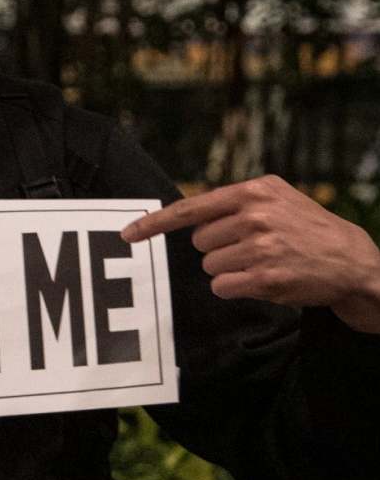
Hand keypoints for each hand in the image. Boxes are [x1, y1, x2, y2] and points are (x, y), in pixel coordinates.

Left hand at [124, 176, 379, 331]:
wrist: (351, 260)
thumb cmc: (307, 229)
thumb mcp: (277, 199)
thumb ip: (234, 202)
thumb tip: (185, 213)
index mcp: (254, 192)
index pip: (191, 208)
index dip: (154, 224)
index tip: (128, 234)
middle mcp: (256, 217)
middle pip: (199, 242)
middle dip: (218, 248)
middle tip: (252, 247)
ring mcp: (262, 248)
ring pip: (210, 266)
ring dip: (229, 269)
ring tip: (263, 262)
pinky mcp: (266, 278)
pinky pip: (222, 287)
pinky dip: (235, 287)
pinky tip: (261, 279)